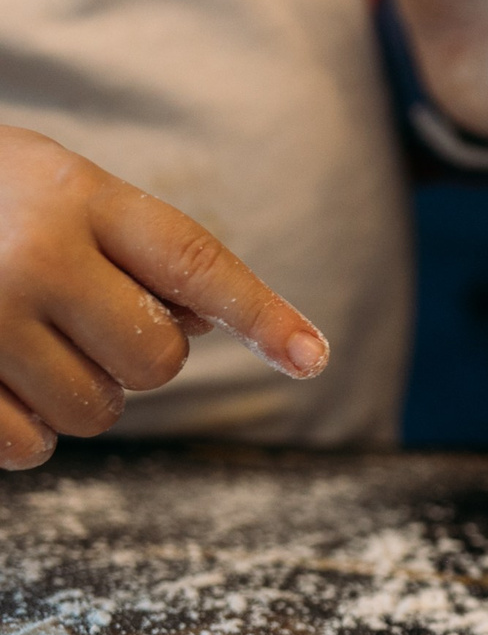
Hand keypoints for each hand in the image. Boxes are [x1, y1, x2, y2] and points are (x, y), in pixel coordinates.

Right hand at [0, 128, 327, 468]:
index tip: (312, 358)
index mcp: (73, 193)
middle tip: (78, 318)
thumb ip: (134, 246)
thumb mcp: (54, 187)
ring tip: (22, 341)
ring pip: (97, 412)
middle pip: (156, 360)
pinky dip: (25, 434)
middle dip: (134, 356)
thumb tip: (217, 322)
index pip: (198, 263)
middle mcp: (33, 253)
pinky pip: (30, 447)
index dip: (262, 314)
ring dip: (77, 394)